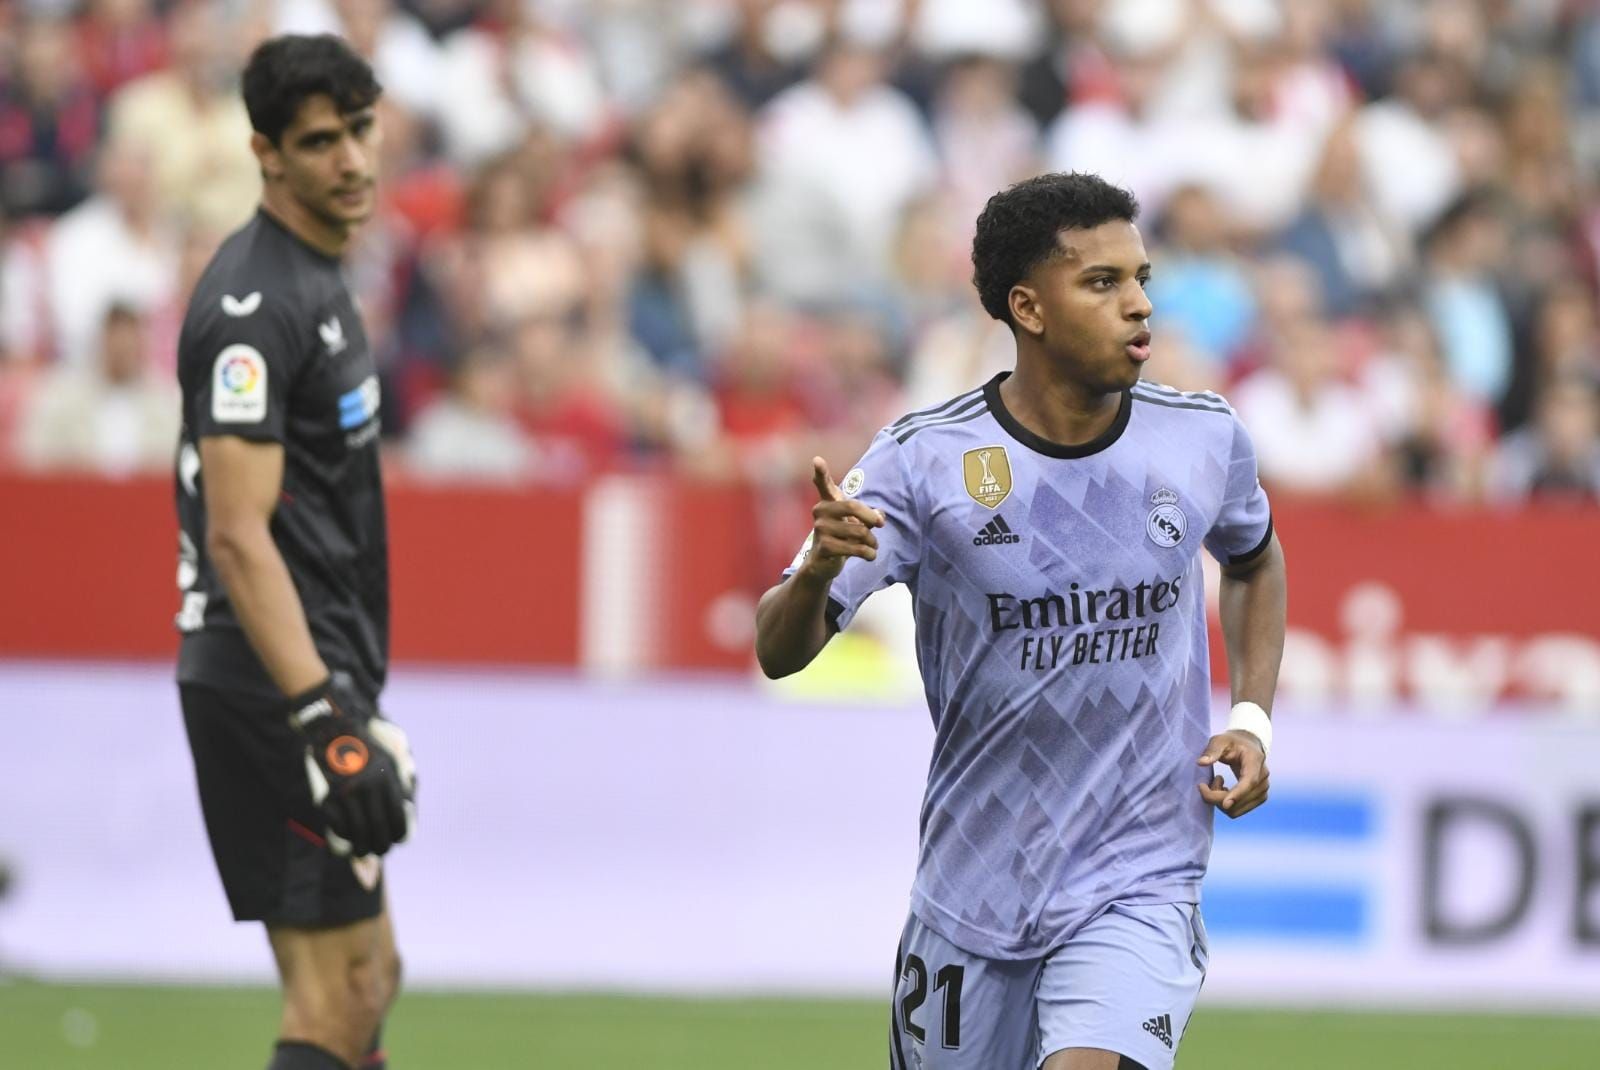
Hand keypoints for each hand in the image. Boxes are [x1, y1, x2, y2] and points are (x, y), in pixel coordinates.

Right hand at [288, 674, 413, 856]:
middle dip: (379, 846)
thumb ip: (396, 787)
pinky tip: (345, 836)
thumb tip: (405, 813)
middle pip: (379, 830)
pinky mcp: (330, 794)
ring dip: (360, 847)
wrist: (334, 731)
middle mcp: (370, 788)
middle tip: (377, 850)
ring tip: (360, 851)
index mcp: (388, 781)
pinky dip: (342, 834)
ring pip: (358, 832)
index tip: (395, 840)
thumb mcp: (388, 762)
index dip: (398, 835)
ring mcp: (348, 792)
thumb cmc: (364, 749)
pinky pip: (338, 825)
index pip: (398, 819)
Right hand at [798, 456, 884, 582]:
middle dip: (871, 516)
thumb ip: (869, 516)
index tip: (817, 460)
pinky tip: (870, 556)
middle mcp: (820, 512)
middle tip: (881, 524)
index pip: (823, 484)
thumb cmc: (842, 538)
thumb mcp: (856, 523)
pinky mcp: (824, 548)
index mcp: (828, 502)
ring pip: (859, 531)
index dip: (821, 472)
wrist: (824, 564)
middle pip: (852, 506)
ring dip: (872, 541)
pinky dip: (869, 553)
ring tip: (873, 545)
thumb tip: (880, 516)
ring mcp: (820, 530)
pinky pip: (856, 548)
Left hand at [1196, 729, 1268, 818]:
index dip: (1237, 794)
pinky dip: (1226, 804)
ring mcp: (1263, 790)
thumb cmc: (1232, 742)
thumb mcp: (1219, 740)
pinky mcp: (1259, 798)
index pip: (1249, 781)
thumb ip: (1211, 750)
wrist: (1248, 745)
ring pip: (1237, 809)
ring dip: (1220, 801)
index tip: (1224, 804)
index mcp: (1255, 761)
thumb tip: (1201, 762)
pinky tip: (1223, 789)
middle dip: (1217, 796)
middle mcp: (1263, 778)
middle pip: (1240, 799)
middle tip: (1205, 783)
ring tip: (1216, 783)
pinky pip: (1238, 810)